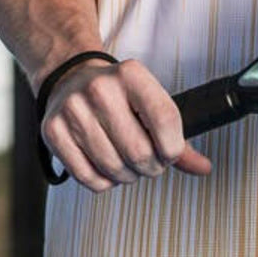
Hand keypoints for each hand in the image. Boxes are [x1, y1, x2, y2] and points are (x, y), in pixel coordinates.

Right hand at [39, 58, 211, 191]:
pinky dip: (105, 182)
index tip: (170, 152)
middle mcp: (100, 89)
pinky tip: (107, 165)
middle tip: (150, 161)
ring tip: (128, 162)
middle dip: (152, 167)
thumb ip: (176, 134)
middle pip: (140, 152)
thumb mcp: (149, 99)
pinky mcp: (53, 132)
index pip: (165, 119)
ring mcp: (74, 110)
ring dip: (128, 176)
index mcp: (131, 74)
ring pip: (115, 169)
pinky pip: (90, 179)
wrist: (70, 78)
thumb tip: (204, 167)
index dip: (173, 148)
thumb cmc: (119, 95)